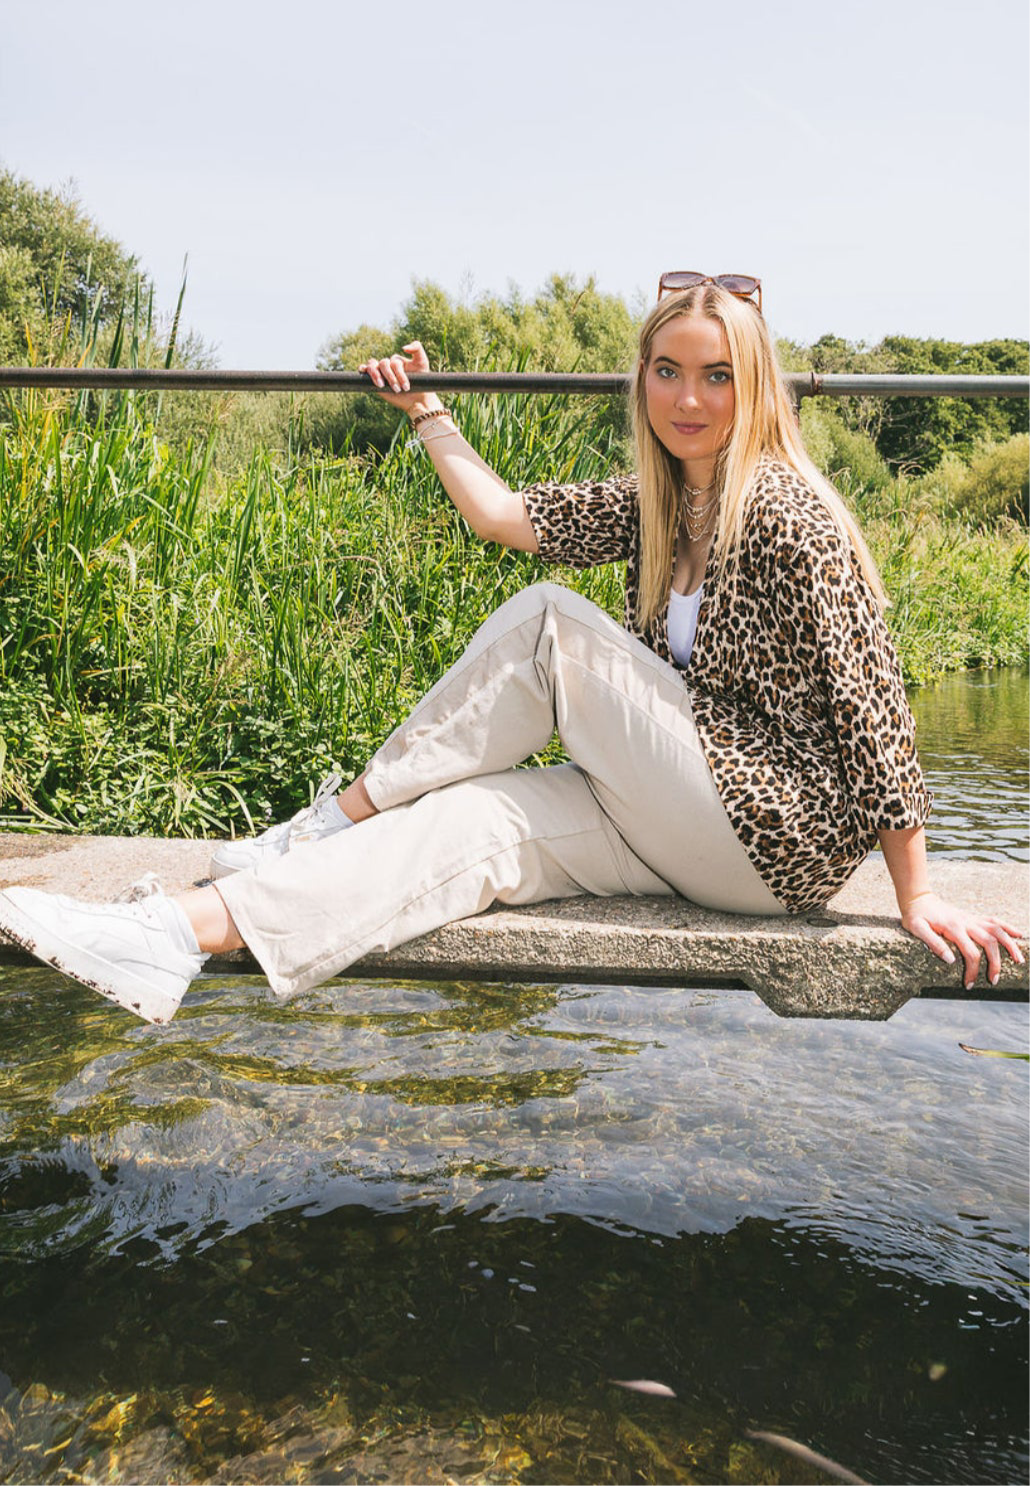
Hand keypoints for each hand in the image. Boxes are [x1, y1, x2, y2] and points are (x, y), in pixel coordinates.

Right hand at [356, 340, 437, 415]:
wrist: (416, 399)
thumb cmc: (421, 380)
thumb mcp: (422, 362)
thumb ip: (417, 349)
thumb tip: (403, 347)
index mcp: (396, 361)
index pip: (393, 362)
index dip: (399, 373)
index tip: (406, 386)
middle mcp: (387, 366)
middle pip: (383, 364)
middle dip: (391, 377)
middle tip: (398, 389)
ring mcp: (380, 373)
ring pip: (372, 366)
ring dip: (376, 374)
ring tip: (381, 385)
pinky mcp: (373, 381)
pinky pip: (365, 370)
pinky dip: (362, 369)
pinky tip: (363, 371)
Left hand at [900, 891, 1024, 988]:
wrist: (918, 898)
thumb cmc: (915, 916)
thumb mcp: (916, 929)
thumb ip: (933, 943)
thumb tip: (951, 960)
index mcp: (953, 928)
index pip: (971, 953)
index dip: (973, 971)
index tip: (969, 985)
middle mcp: (966, 922)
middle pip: (990, 942)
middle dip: (995, 963)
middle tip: (994, 980)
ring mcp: (971, 918)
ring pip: (997, 930)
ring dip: (1010, 945)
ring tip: (1019, 960)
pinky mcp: (973, 917)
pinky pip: (994, 921)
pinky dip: (1008, 927)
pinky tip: (1019, 935)